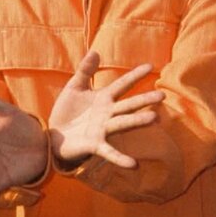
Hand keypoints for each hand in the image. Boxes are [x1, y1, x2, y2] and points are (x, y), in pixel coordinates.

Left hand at [49, 51, 164, 169]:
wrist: (53, 135)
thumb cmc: (67, 111)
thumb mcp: (74, 87)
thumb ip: (85, 71)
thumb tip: (95, 51)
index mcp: (103, 99)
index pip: (122, 84)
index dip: (134, 75)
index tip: (150, 66)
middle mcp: (107, 114)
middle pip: (128, 105)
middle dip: (143, 99)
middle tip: (162, 94)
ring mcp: (102, 130)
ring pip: (122, 123)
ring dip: (137, 121)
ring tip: (154, 118)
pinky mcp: (94, 145)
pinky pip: (110, 152)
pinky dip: (120, 159)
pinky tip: (133, 165)